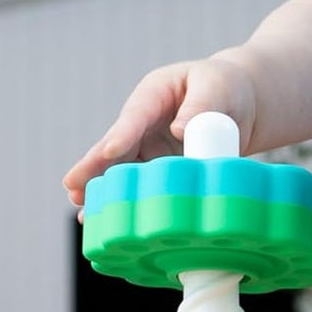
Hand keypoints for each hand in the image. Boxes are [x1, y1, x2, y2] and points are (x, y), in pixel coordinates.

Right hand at [62, 56, 256, 208]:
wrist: (239, 104)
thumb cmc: (226, 88)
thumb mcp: (216, 87)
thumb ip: (201, 106)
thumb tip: (179, 131)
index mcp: (155, 95)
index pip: (135, 117)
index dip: (122, 136)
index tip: (108, 152)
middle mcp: (144, 123)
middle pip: (116, 147)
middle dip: (94, 167)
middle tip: (72, 186)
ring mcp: (149, 148)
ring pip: (121, 171)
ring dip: (103, 192)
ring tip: (84, 213)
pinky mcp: (159, 170)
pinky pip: (139, 186)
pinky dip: (126, 203)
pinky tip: (111, 224)